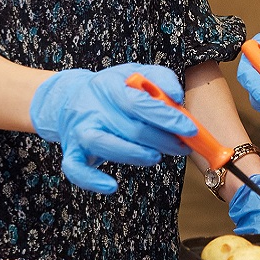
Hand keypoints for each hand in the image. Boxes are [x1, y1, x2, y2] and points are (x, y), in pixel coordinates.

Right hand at [29, 63, 196, 194]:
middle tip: (182, 146)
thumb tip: (177, 97)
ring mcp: (80, 132)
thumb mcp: (135, 73)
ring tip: (156, 157)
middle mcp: (94, 110)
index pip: (140, 104)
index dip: (167, 118)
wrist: (69, 98)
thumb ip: (161, 78)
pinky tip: (111, 186)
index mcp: (110, 87)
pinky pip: (76, 170)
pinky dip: (92, 181)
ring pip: (106, 146)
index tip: (190, 130)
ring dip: (137, 155)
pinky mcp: (72, 152)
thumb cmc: (112, 90)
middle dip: (163, 141)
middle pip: (131, 129)